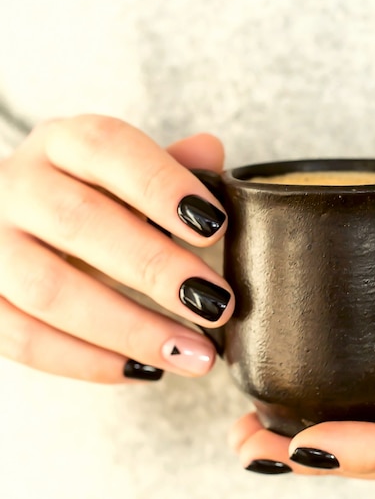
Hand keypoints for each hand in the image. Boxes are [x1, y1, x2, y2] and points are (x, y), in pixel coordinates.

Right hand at [0, 115, 232, 382]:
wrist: (21, 222)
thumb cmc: (93, 195)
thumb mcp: (126, 171)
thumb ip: (169, 165)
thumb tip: (211, 149)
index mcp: (62, 142)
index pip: (106, 147)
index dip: (162, 185)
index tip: (214, 225)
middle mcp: (17, 184)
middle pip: (80, 221)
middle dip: (156, 267)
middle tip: (216, 302)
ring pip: (50, 290)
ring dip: (130, 328)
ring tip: (194, 351)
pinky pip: (23, 339)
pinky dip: (89, 362)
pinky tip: (146, 370)